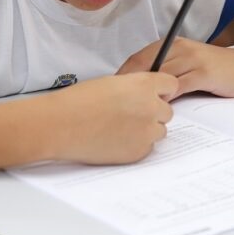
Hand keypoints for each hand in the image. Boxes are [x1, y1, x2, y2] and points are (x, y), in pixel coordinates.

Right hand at [48, 73, 176, 163]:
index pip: (171, 85)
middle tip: (131, 115)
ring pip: (159, 131)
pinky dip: (135, 145)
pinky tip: (115, 140)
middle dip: (153, 113)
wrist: (61, 125)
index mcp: (144, 85)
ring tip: (120, 128)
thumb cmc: (79, 101)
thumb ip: (135, 88)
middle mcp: (150, 107)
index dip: (162, 91)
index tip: (155, 95)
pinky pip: (147, 148)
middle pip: (167, 111)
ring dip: (146, 130)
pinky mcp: (139, 151)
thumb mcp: (112, 83)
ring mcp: (146, 131)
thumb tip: (146, 96)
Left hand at [117, 37, 233, 99]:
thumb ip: (167, 70)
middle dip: (128, 84)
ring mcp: (192, 60)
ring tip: (133, 108)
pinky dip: (167, 97)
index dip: (123, 74)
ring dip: (145, 92)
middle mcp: (180, 48)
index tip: (110, 90)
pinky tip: (160, 108)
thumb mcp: (189, 63)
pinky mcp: (204, 73)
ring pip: (160, 75)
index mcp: (173, 44)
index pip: (139, 58)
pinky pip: (179, 85)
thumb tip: (139, 86)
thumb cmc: (216, 69)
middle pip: (145, 65)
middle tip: (116, 102)